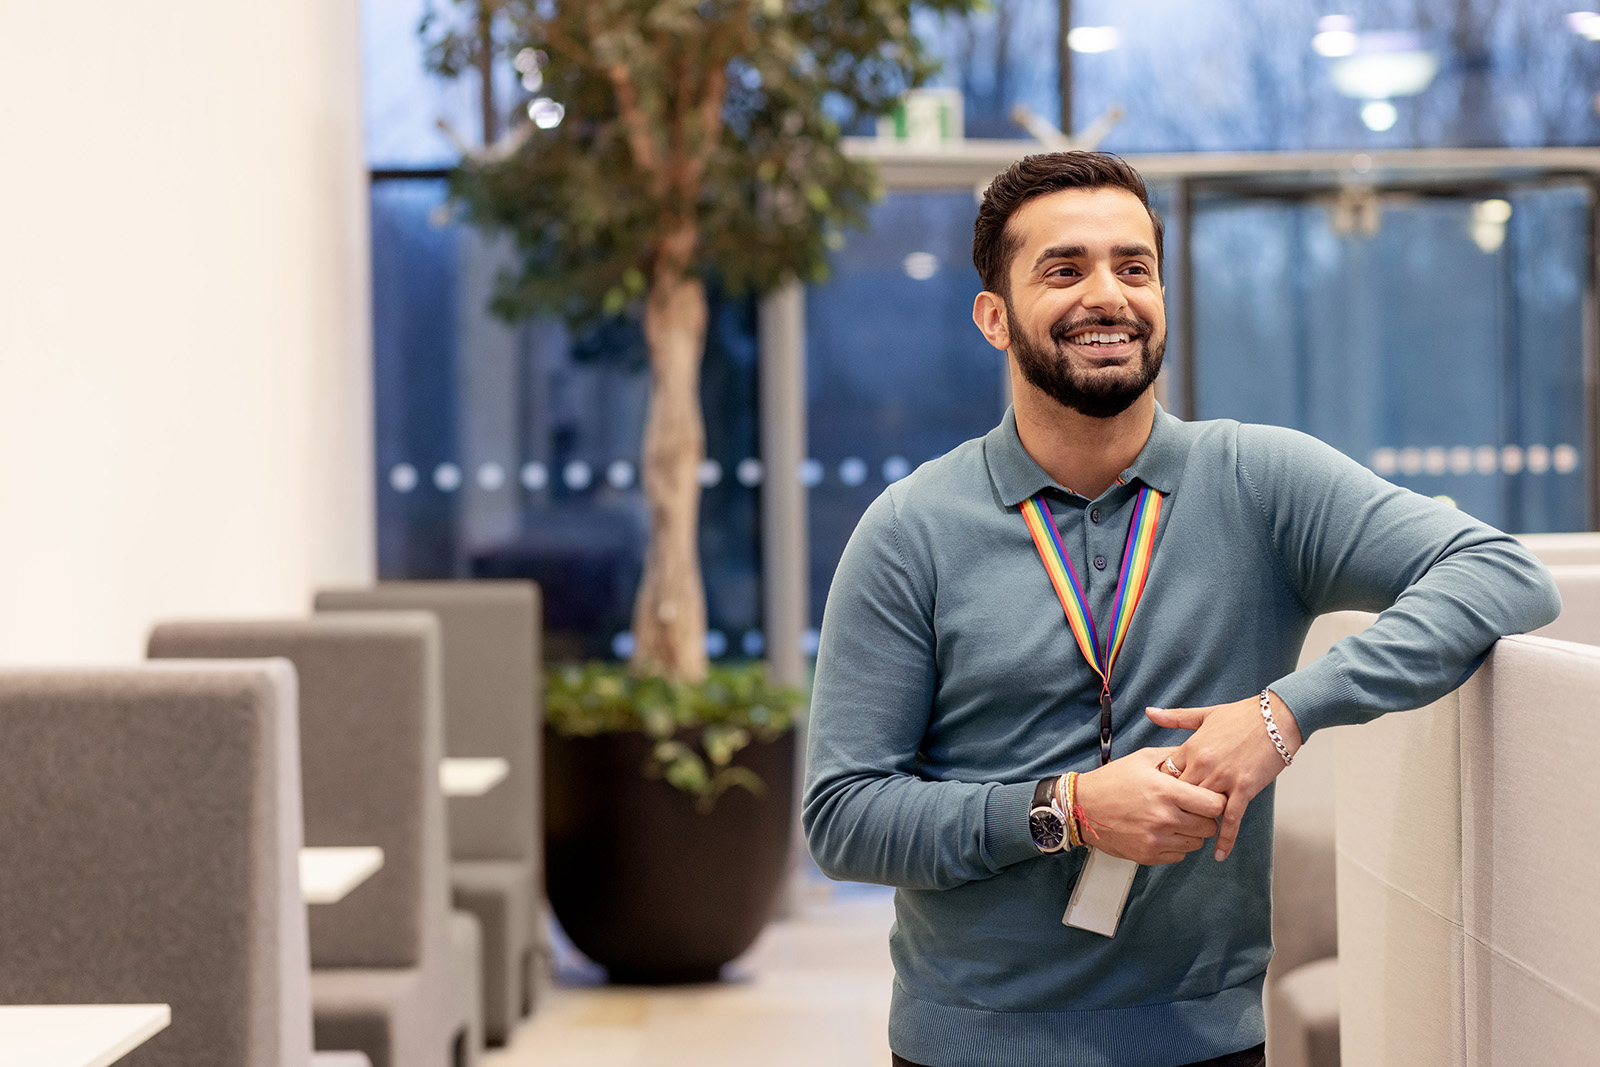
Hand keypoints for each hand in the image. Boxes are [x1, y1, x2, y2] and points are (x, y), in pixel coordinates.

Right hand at [1071, 747, 1226, 864]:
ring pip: (1197, 843)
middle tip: (1193, 810)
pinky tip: (1164, 831)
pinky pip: (1179, 855)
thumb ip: (1173, 757)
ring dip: (1192, 833)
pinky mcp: (1148, 855)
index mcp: (1166, 791)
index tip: (1208, 797)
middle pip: (1210, 827)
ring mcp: (1156, 839)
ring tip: (1176, 820)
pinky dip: (1177, 845)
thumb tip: (1196, 756)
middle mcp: (1164, 818)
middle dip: (1206, 818)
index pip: (1215, 805)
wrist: (1081, 807)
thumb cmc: (1112, 781)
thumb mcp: (1142, 759)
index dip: (1216, 801)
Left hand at [1145, 690, 1302, 861]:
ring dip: (1196, 822)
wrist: (1276, 717)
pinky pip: (1232, 819)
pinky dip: (1225, 838)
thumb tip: (1149, 712)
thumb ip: (1174, 718)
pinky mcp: (1245, 788)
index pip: (1166, 775)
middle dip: (1174, 808)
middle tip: (1171, 821)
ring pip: (1201, 808)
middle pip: (1179, 795)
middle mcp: (1204, 765)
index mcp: (1192, 748)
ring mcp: (1224, 778)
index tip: (1160, 797)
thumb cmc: (1241, 716)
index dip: (1162, 788)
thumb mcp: (1204, 715)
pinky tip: (1218, 853)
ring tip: (1190, 836)